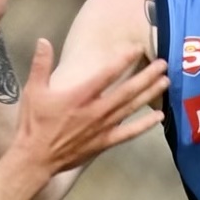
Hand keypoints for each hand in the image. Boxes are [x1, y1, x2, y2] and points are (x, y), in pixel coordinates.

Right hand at [8, 36, 164, 176]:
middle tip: (164, 64)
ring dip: (150, 94)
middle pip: (127, 90)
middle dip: (147, 76)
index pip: (106, 74)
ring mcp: (102, 127)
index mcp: (79, 96)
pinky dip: (144, 125)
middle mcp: (95, 110)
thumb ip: (40, 65)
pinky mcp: (104, 142)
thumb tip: (43, 41)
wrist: (35, 158)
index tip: (137, 48)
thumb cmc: (33, 124)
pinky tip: (159, 117)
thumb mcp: (33, 91)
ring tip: (166, 82)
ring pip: (131, 108)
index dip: (123, 60)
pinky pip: (129, 133)